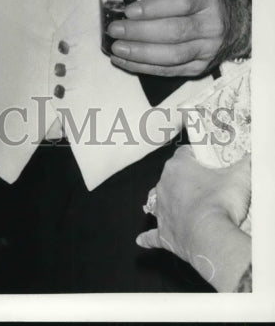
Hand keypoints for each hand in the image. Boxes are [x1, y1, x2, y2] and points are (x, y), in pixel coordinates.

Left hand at [106, 0, 230, 76]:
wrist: (235, 26)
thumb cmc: (202, 2)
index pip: (181, 3)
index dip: (153, 8)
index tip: (129, 11)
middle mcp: (210, 26)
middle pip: (174, 32)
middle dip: (140, 33)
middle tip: (115, 30)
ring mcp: (207, 50)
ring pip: (172, 55)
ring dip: (140, 54)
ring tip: (117, 48)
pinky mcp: (199, 68)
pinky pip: (170, 70)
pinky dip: (144, 67)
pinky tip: (125, 61)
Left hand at [136, 147, 250, 290]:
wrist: (211, 236)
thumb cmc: (221, 202)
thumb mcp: (240, 176)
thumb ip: (246, 163)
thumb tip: (253, 157)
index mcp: (178, 166)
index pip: (185, 153)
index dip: (197, 156)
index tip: (207, 160)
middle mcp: (163, 185)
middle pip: (173, 177)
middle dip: (187, 181)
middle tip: (207, 188)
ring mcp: (162, 210)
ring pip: (161, 201)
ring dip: (170, 204)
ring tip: (183, 208)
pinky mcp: (164, 234)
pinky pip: (153, 235)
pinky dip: (149, 238)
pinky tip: (141, 241)